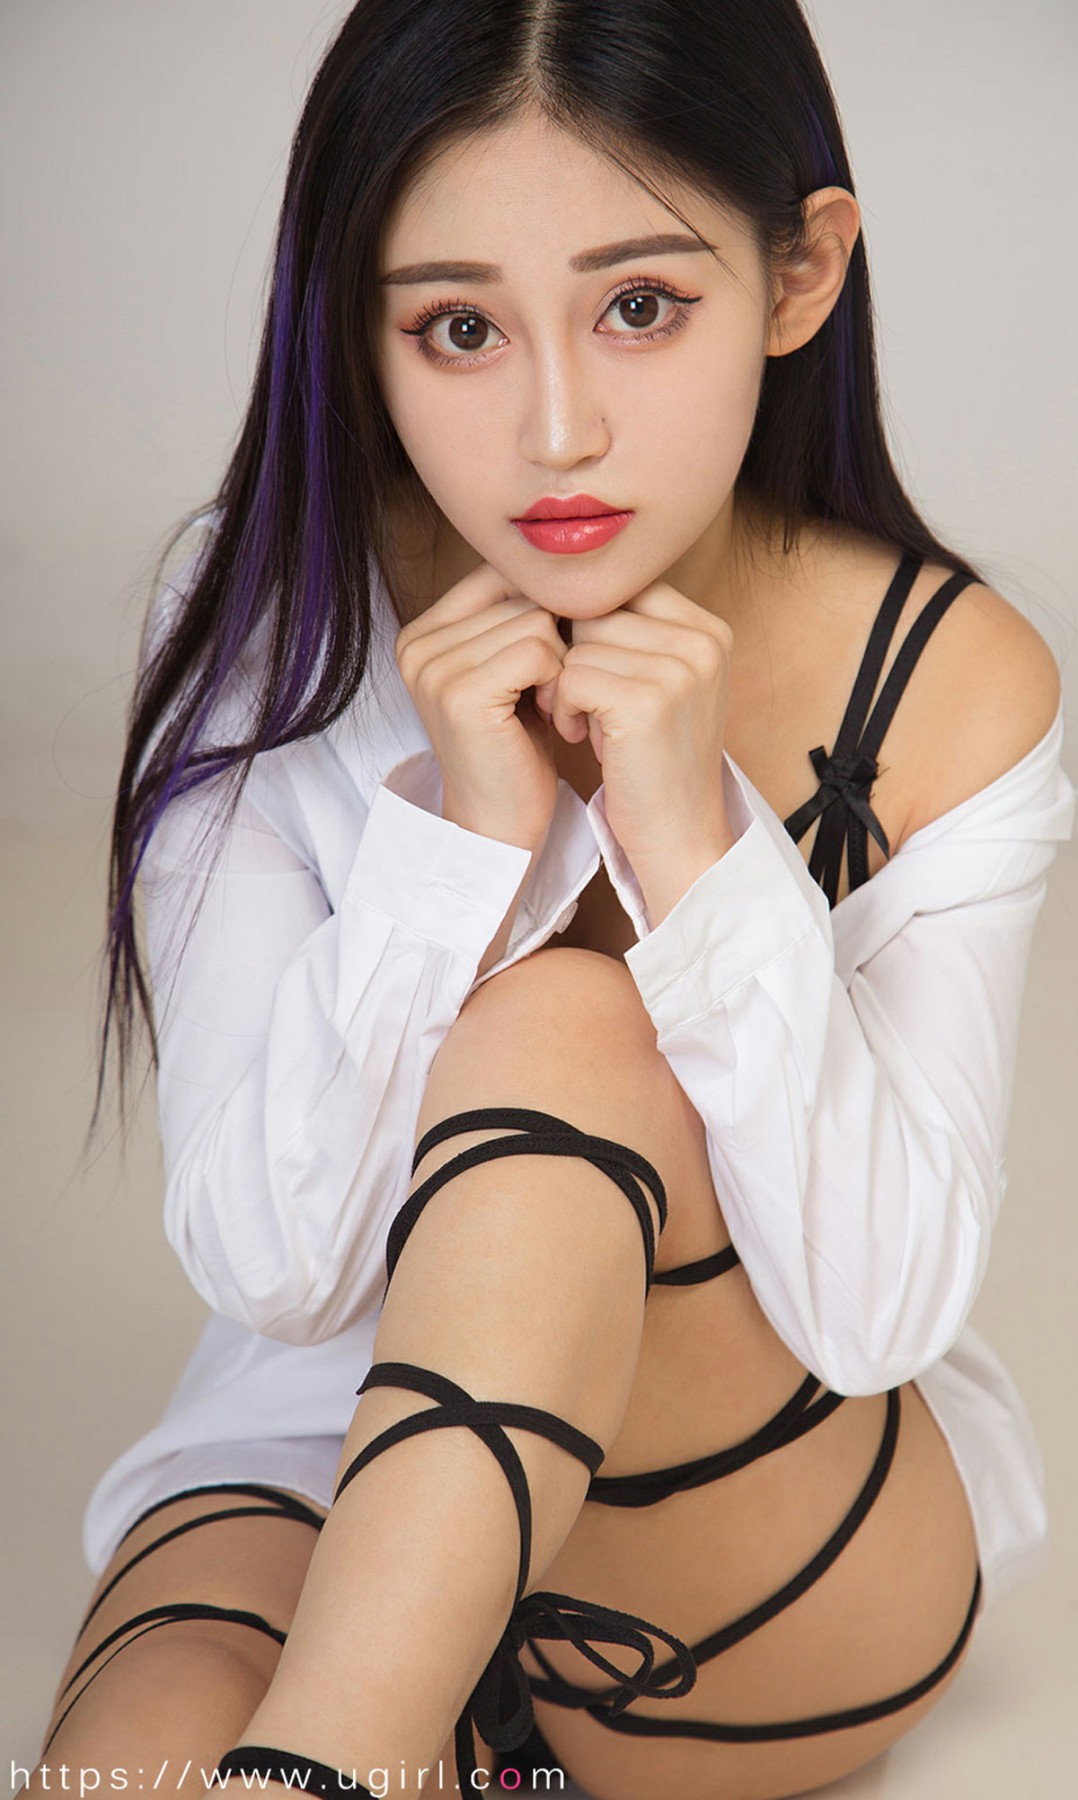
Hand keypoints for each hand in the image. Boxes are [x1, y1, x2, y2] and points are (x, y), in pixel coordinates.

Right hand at [394, 562, 566, 854]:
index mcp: (422, 632)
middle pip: (520, 593)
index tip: (552, 662)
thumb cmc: (515, 747)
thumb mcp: (510, 669)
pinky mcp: (460, 693)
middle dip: (555, 638)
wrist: (500, 824)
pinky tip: (555, 714)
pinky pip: (539, 648)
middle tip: (553, 693)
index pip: (502, 575)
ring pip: (535, 618)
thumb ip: (517, 613)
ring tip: (552, 705)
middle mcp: (416, 643)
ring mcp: (433, 667)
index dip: (543, 610)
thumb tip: (565, 557)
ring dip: (562, 662)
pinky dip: (561, 679)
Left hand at [533, 584, 736, 914]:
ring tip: (591, 725)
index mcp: (709, 630)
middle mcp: (702, 642)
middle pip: (597, 610)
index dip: (591, 629)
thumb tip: (566, 584)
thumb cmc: (657, 760)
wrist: (678, 833)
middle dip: (578, 656)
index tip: (595, 675)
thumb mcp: (662, 683)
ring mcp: (678, 669)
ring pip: (579, 643)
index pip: (624, 588)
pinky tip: (585, 738)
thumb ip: (634, 631)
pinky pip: (572, 676)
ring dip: (569, 686)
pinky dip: (567, 708)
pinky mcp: (646, 701)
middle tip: (587, 705)